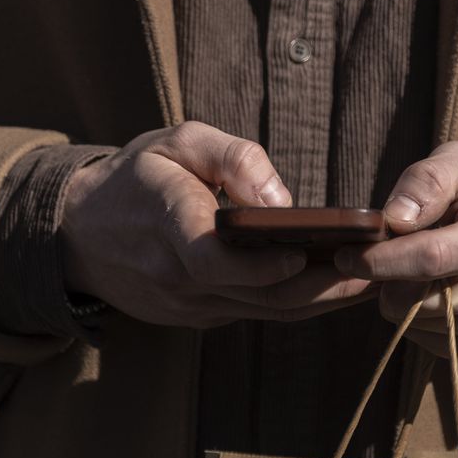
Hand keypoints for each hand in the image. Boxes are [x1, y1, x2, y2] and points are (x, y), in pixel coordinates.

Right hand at [61, 121, 374, 327]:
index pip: (210, 259)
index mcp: (165, 223)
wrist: (81, 233)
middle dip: (321, 287)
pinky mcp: (199, 317)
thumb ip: (231, 158)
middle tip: (376, 270)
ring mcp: (187, 305)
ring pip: (264, 312)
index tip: (304, 258)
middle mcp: (175, 276)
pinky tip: (337, 288)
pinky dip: (298, 304)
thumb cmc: (137, 177)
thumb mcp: (176, 141)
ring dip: (321, 301)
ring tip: (373, 280)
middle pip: (256, 295)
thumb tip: (280, 198)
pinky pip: (255, 314)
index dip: (259, 267)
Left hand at [334, 142, 457, 362]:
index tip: (347, 254)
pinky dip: (419, 320)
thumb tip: (393, 220)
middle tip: (387, 255)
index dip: (379, 261)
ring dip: (403, 299)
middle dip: (386, 280)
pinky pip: (431, 344)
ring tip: (420, 268)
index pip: (430, 260)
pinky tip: (435, 291)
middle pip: (417, 301)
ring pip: (417, 325)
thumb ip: (427, 181)